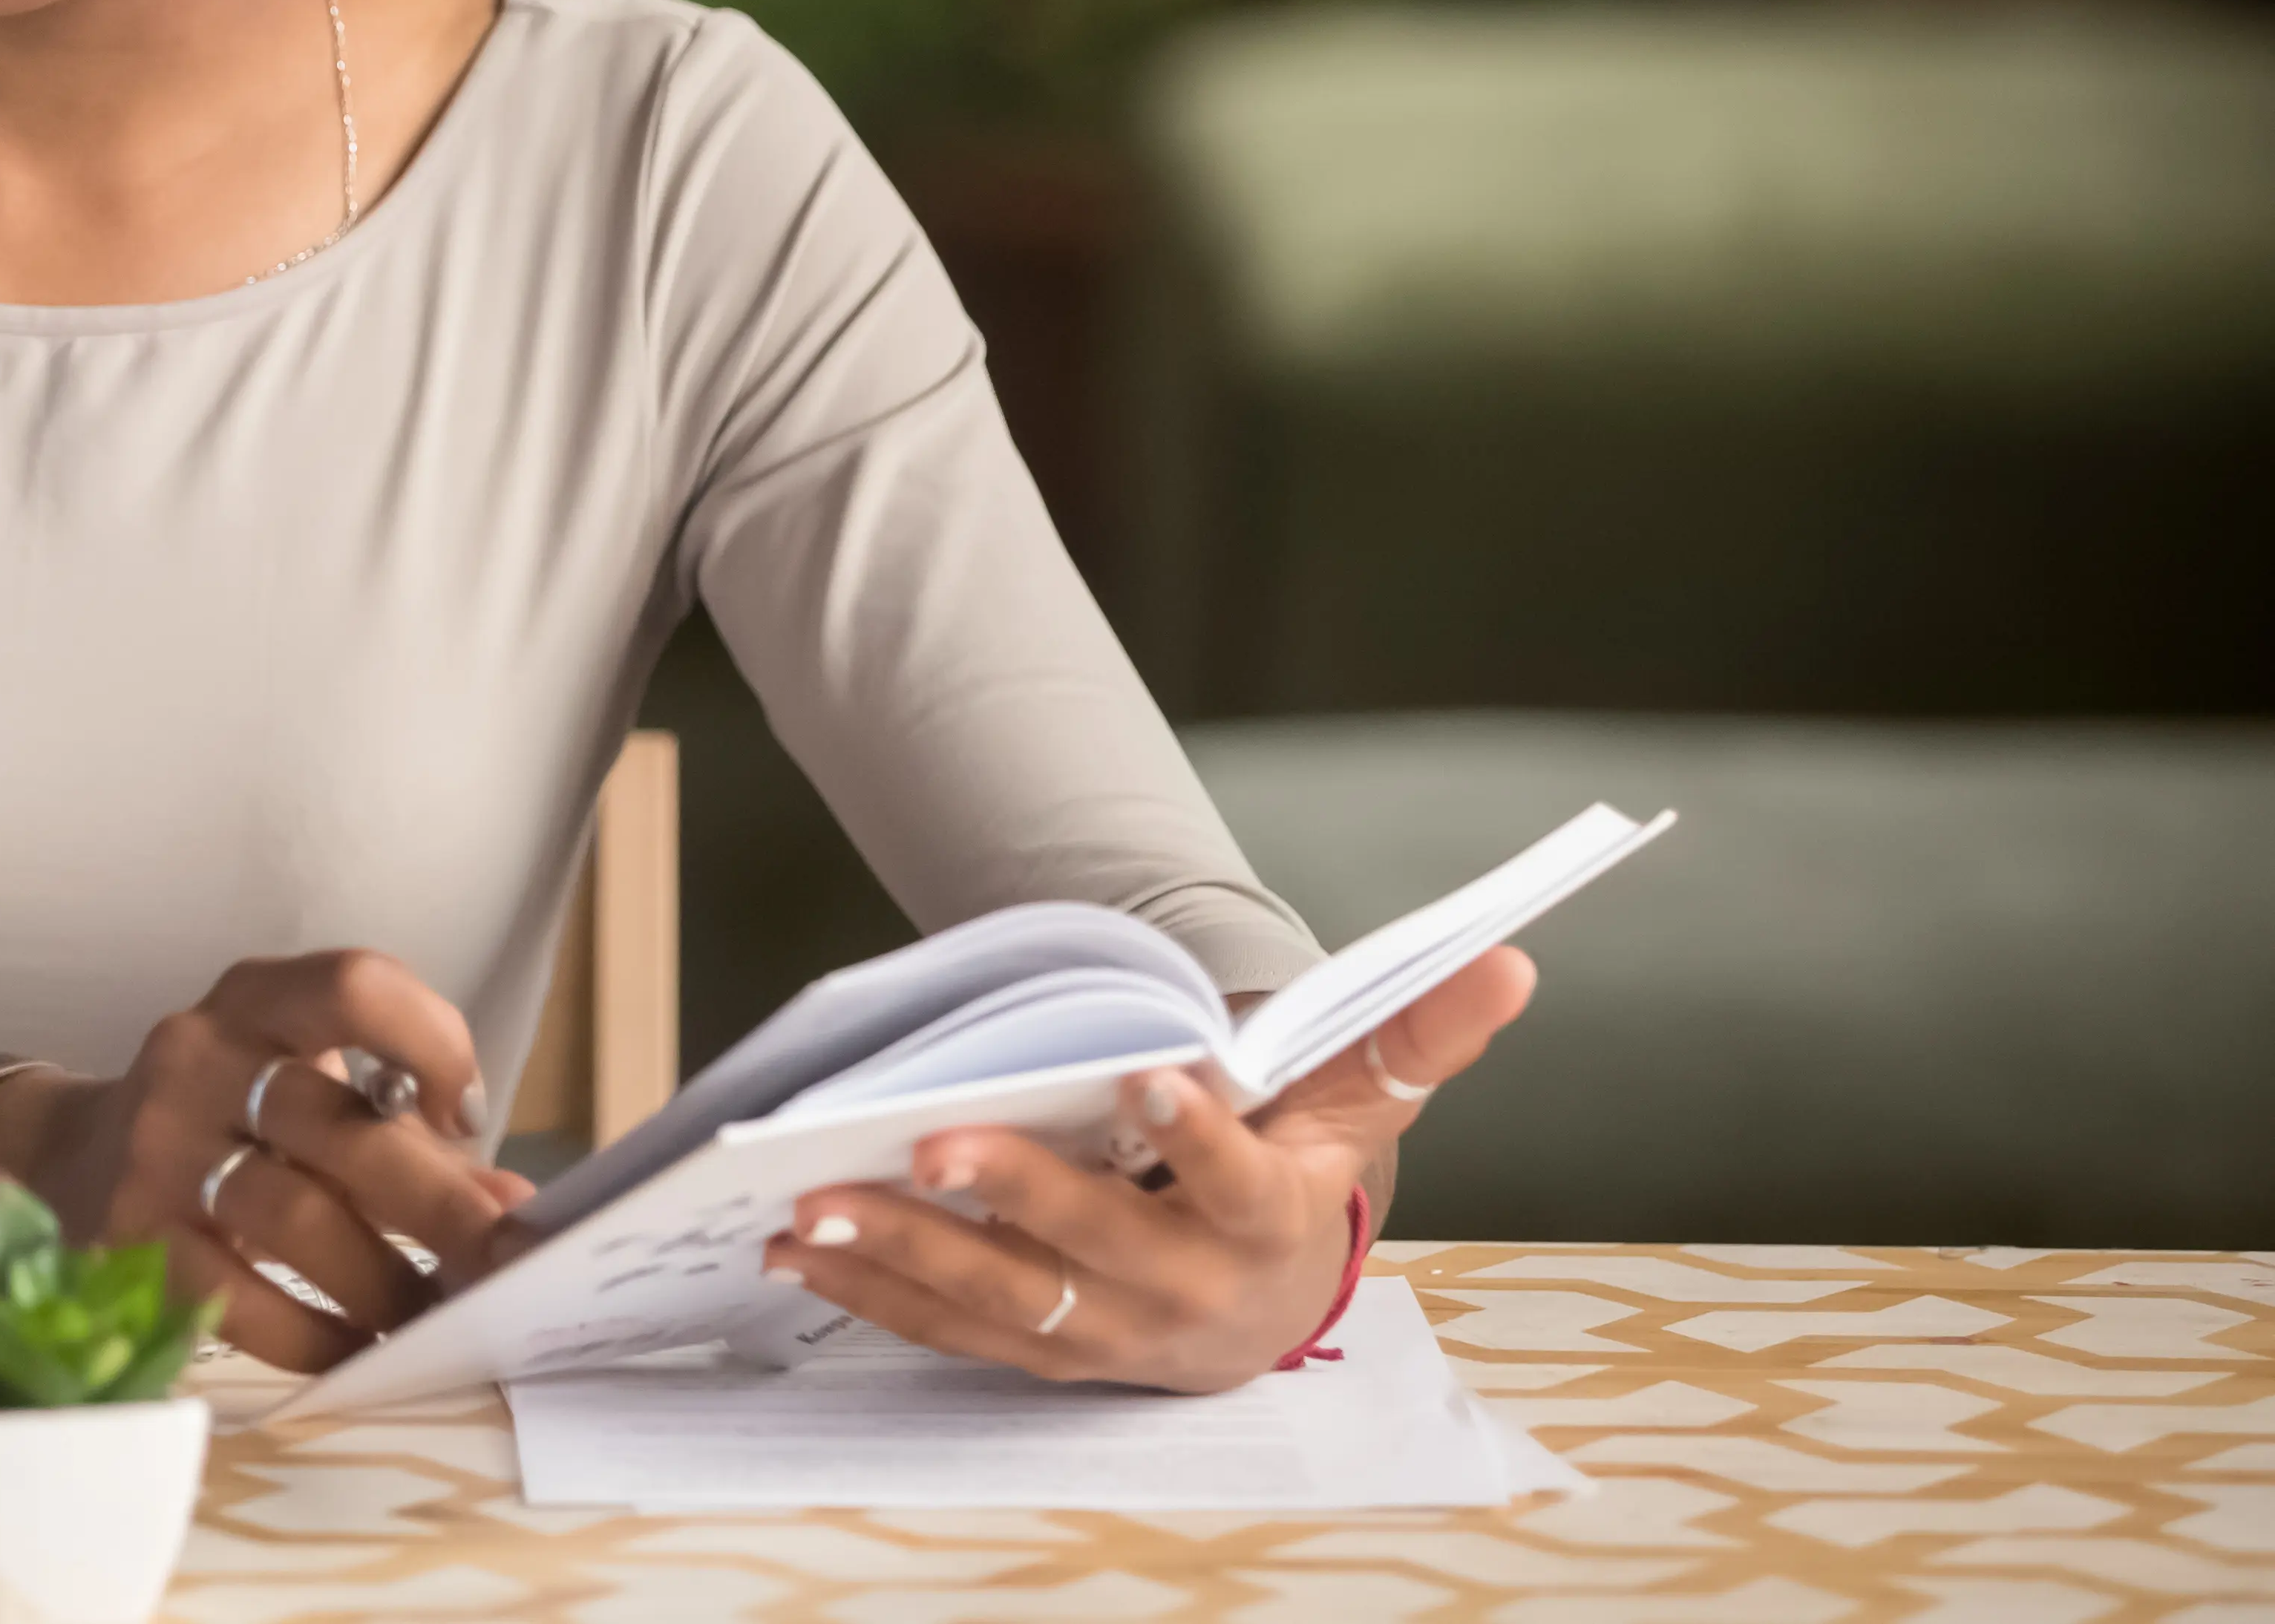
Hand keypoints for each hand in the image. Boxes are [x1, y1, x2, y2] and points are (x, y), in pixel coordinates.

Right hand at [0, 950, 535, 1372]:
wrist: (61, 1160)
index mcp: (254, 1002)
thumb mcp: (300, 1091)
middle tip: (503, 1263)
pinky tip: (357, 1351)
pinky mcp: (133, 1239)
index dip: (429, 1042)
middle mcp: (200, 1058)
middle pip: (339, 1125)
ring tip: (434, 1321)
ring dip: (383, 1281)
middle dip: (439, 1204)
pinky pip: (240, 1299)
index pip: (353, 985)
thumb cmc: (221, 1121)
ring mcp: (158, 1149)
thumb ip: (404, 1135)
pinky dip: (315, 1334)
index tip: (466, 1117)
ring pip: (295, 1219)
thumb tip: (511, 1206)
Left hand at [759, 945, 1537, 1393]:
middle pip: (1094, 1248)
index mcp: (1271, 1224)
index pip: (1239, 1179)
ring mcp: (1107, 1334)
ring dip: (905, 1256)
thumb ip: (1415, 1032)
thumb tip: (1510, 956)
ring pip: (1002, 1300)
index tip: (1151, 1076)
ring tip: (817, 1205)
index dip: (1200, 1133)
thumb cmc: (1302, 1172)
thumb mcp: (1358, 1103)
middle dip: (1010, 1197)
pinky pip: (948, 1331)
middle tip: (928, 1144)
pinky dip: (871, 1293)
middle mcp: (1188, 1295)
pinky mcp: (1040, 1351)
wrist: (1269, 1300)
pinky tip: (797, 1250)